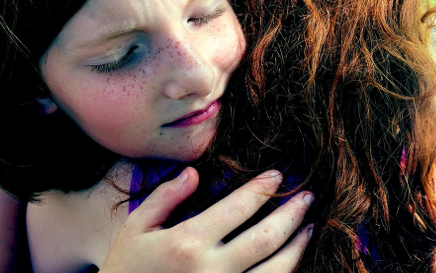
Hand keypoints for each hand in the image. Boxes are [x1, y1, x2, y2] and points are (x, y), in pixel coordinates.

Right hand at [100, 168, 312, 272]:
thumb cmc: (127, 267)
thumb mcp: (137, 228)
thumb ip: (165, 198)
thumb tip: (194, 173)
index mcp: (188, 242)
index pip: (238, 207)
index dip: (262, 189)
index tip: (278, 176)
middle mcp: (212, 269)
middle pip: (266, 237)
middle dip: (291, 213)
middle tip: (307, 196)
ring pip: (276, 269)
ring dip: (297, 246)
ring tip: (308, 227)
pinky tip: (290, 260)